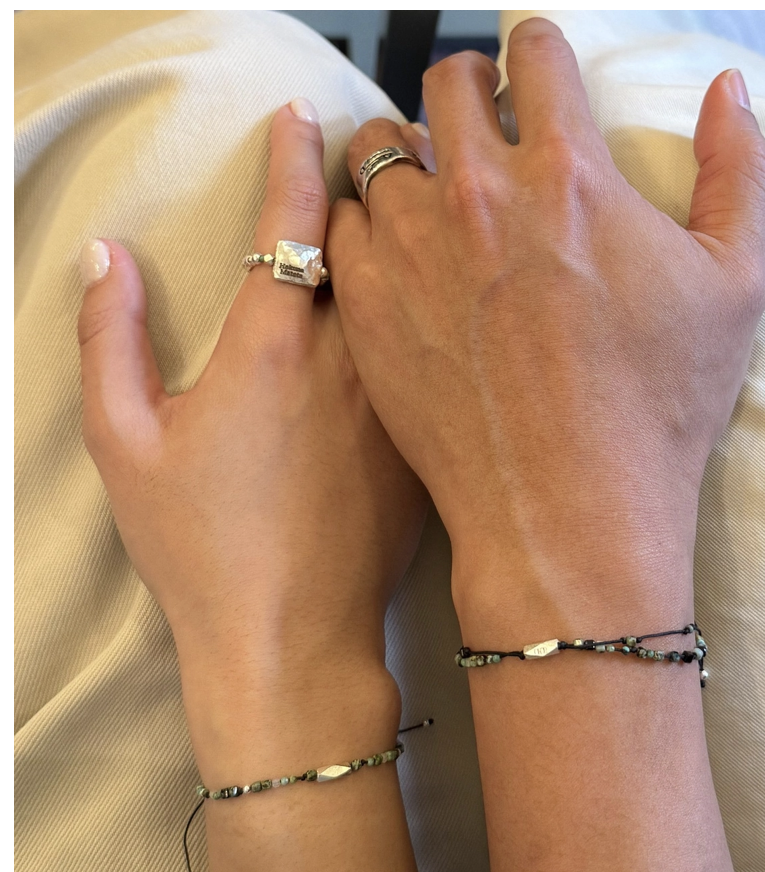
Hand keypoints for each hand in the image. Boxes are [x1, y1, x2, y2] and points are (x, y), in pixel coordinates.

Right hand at [78, 101, 427, 779]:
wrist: (293, 645)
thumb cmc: (203, 554)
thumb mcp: (125, 445)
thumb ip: (109, 339)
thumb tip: (108, 257)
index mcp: (273, 348)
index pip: (295, 218)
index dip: (296, 156)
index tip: (304, 117)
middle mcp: (355, 362)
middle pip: (378, 241)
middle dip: (373, 191)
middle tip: (369, 166)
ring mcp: (404, 405)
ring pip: (421, 294)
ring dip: (412, 252)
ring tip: (409, 232)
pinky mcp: (430, 445)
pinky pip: (441, 361)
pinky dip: (435, 326)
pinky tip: (436, 330)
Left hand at [328, 19, 764, 622]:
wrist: (566, 514)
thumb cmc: (655, 413)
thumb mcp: (735, 287)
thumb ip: (738, 172)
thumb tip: (724, 94)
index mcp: (567, 171)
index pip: (533, 52)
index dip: (537, 57)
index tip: (535, 81)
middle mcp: (476, 193)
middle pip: (445, 83)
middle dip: (467, 92)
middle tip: (480, 129)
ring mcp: (410, 250)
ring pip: (378, 148)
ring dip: (407, 154)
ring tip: (429, 194)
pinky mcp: (368, 308)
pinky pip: (337, 226)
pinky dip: (363, 224)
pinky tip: (393, 254)